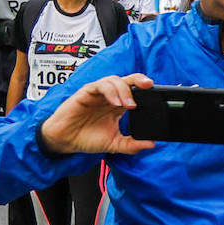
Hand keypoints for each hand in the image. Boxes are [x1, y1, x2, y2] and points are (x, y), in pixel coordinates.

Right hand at [37, 73, 156, 155]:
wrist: (65, 141)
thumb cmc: (87, 138)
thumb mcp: (114, 144)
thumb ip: (132, 145)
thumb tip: (151, 144)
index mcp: (119, 106)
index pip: (135, 92)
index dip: (146, 90)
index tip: (157, 95)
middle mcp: (110, 97)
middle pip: (127, 80)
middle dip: (139, 80)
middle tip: (148, 86)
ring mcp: (98, 93)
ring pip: (114, 80)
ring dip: (124, 90)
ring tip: (129, 104)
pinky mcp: (86, 92)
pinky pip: (99, 85)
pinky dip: (109, 91)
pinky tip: (114, 103)